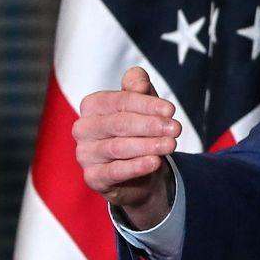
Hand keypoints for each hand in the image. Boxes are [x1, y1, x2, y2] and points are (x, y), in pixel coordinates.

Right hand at [73, 66, 180, 229]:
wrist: (141, 171)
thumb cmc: (140, 130)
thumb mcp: (143, 105)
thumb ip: (139, 88)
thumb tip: (139, 82)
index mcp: (93, 105)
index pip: (121, 101)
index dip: (147, 105)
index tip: (171, 110)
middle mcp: (84, 128)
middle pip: (120, 123)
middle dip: (151, 126)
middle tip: (176, 129)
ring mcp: (85, 154)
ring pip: (118, 147)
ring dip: (148, 145)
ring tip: (171, 144)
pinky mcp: (93, 177)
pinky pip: (114, 171)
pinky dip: (136, 167)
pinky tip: (155, 162)